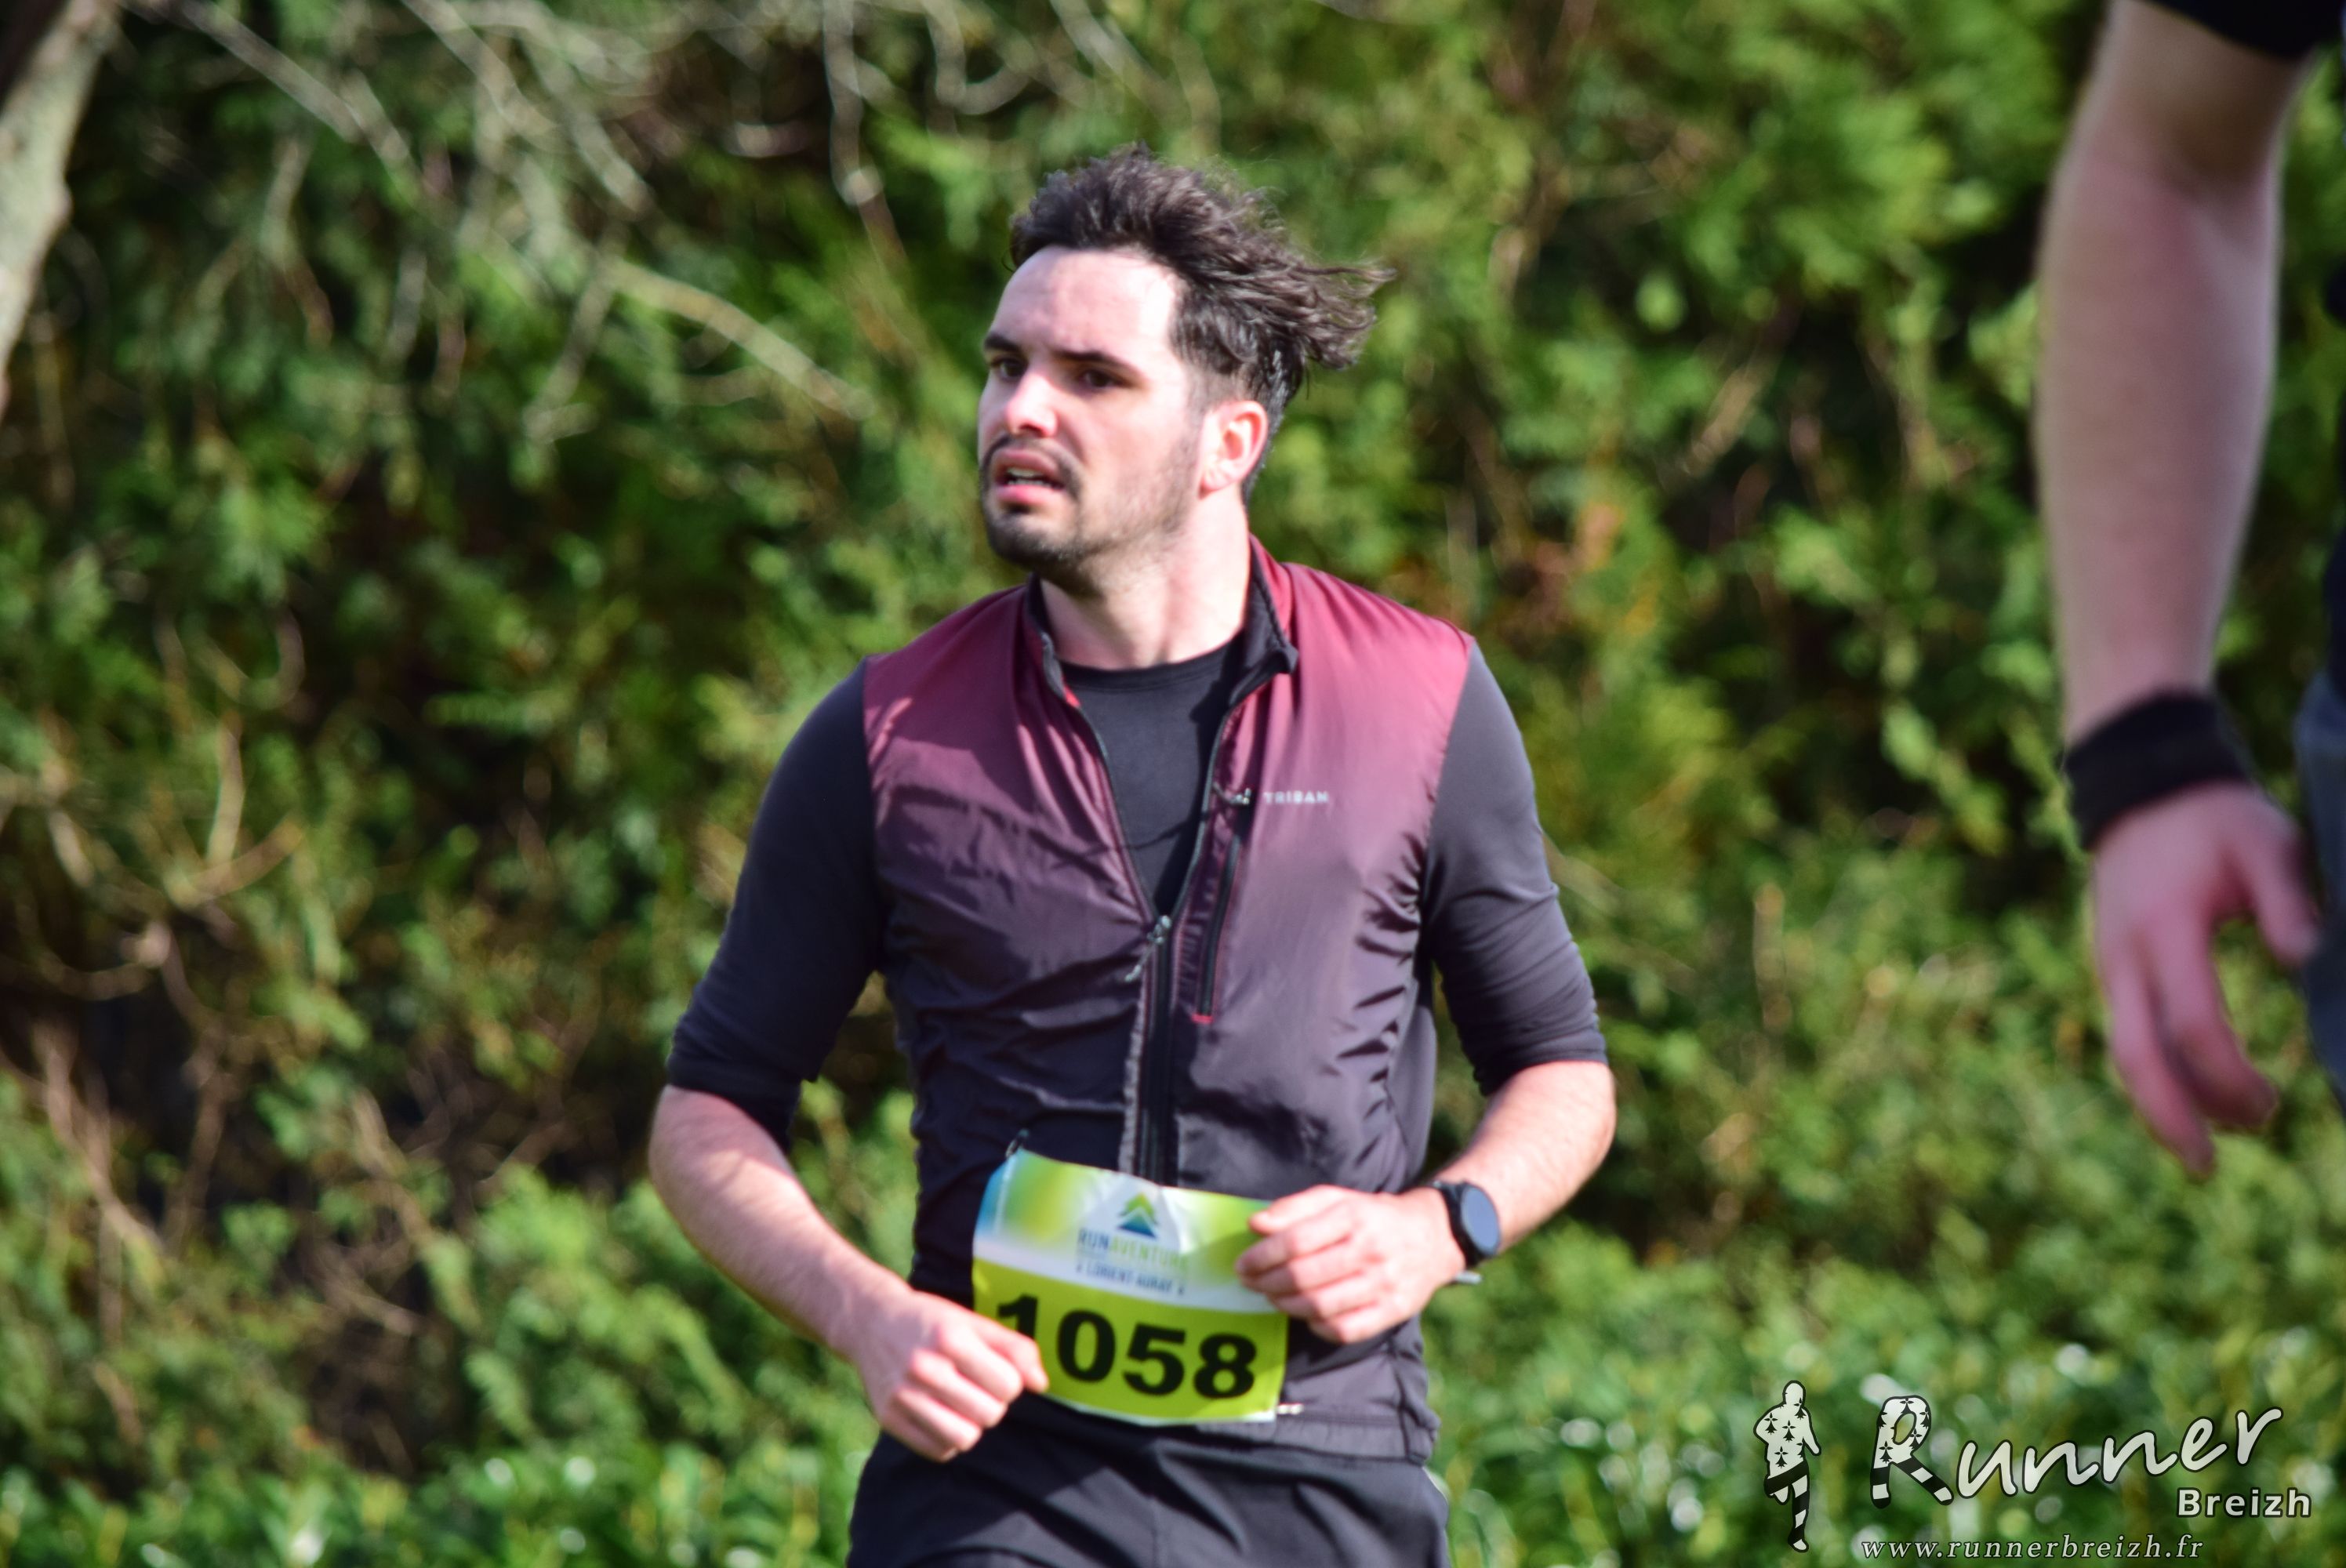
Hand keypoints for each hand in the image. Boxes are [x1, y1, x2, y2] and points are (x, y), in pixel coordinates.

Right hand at [844, 1286, 1047, 1461]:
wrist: (870, 1321)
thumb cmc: (931, 1321)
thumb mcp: (973, 1322)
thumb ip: (1013, 1349)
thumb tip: (1041, 1384)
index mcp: (950, 1337)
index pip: (1009, 1385)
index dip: (1010, 1382)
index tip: (996, 1372)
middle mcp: (924, 1367)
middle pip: (990, 1415)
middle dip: (993, 1404)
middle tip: (978, 1388)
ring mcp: (903, 1395)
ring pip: (965, 1439)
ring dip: (972, 1425)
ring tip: (962, 1405)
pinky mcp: (888, 1417)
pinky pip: (938, 1450)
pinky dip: (947, 1438)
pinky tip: (941, 1415)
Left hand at [1233, 1185, 1464, 1344]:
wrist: (1434, 1236)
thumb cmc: (1374, 1216)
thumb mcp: (1339, 1198)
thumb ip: (1296, 1207)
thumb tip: (1256, 1224)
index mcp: (1354, 1217)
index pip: (1296, 1241)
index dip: (1262, 1256)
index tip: (1243, 1263)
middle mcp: (1370, 1250)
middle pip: (1304, 1276)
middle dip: (1266, 1283)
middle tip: (1250, 1283)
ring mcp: (1384, 1284)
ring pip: (1320, 1306)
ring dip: (1285, 1305)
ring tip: (1272, 1297)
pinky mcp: (1393, 1311)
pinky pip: (1345, 1330)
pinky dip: (1317, 1326)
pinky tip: (1306, 1314)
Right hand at [2088, 780, 2320, 1174]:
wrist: (2142, 784)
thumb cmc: (2216, 816)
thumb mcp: (2267, 845)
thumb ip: (2287, 904)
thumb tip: (2306, 964)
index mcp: (2165, 928)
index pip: (2192, 1024)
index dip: (2230, 1076)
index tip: (2274, 1103)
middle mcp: (2125, 955)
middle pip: (2134, 1055)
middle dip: (2170, 1118)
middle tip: (2208, 1168)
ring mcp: (2110, 962)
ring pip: (2123, 1052)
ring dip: (2162, 1104)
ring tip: (2210, 1144)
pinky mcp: (2112, 965)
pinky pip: (2125, 1032)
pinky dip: (2155, 1073)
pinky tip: (2190, 1097)